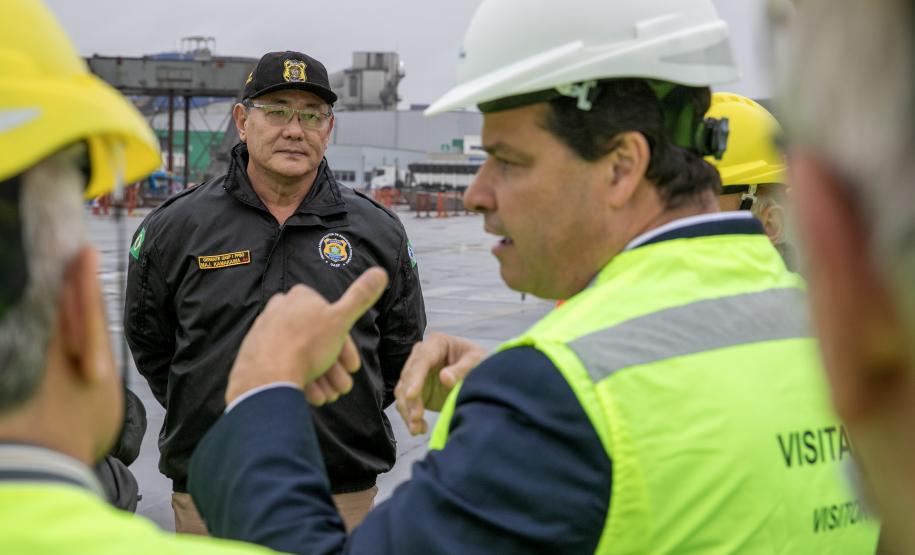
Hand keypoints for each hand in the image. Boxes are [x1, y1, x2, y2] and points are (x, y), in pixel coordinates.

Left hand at [226, 268, 388, 405]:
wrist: (266, 378)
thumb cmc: (305, 347)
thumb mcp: (341, 320)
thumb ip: (361, 297)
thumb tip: (381, 271)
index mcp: (300, 296)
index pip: (332, 320)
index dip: (346, 348)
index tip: (353, 368)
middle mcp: (279, 309)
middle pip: (318, 342)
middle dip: (333, 369)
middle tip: (341, 387)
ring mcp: (265, 332)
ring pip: (302, 356)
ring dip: (320, 379)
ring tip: (327, 396)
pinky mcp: (254, 353)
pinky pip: (284, 365)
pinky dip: (301, 380)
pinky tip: (311, 395)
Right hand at [394, 332, 486, 435]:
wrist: (480, 374)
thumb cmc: (480, 362)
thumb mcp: (477, 362)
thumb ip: (462, 370)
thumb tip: (444, 377)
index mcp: (437, 343)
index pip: (421, 360)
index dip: (415, 378)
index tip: (411, 395)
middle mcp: (422, 356)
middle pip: (408, 377)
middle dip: (410, 400)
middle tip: (416, 418)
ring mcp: (417, 373)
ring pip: (403, 392)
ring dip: (407, 411)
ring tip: (417, 429)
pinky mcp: (417, 390)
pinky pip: (407, 404)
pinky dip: (410, 418)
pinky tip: (419, 429)